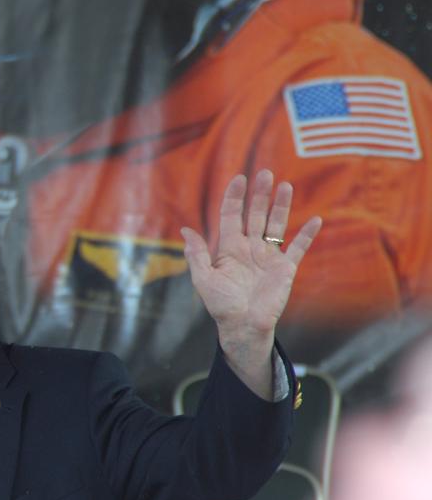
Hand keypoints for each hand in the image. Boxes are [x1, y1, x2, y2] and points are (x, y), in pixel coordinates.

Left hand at [180, 170, 320, 394]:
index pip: (231, 216)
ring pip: (276, 225)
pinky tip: (315, 219)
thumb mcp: (203, 278)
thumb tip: (185, 229)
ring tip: (286, 186)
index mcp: (229, 248)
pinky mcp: (285, 268)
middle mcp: (249, 248)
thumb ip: (196, 254)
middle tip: (265, 173)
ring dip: (281, 206)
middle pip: (255, 215)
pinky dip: (306, 235)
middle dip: (259, 195)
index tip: (238, 178)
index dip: (234, 198)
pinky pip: (298, 248)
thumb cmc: (220, 305)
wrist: (242, 326)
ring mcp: (268, 257)